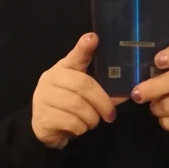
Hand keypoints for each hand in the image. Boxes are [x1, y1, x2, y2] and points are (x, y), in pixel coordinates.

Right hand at [32, 33, 116, 148]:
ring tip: (90, 122)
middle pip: (83, 85)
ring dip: (91, 119)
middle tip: (110, 116)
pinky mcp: (41, 118)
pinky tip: (77, 129)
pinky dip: (80, 129)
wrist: (48, 128)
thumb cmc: (71, 108)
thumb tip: (127, 91)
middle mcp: (50, 79)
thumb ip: (105, 89)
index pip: (75, 56)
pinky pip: (70, 122)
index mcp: (63, 69)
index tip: (93, 39)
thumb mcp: (87, 95)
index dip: (83, 48)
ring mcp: (43, 98)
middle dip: (102, 103)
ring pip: (77, 106)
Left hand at [131, 40, 168, 139]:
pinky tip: (166, 118)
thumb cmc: (168, 85)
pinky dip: (166, 123)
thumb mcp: (159, 72)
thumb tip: (121, 76)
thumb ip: (147, 68)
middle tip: (136, 94)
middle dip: (155, 88)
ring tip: (156, 107)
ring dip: (158, 108)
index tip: (157, 60)